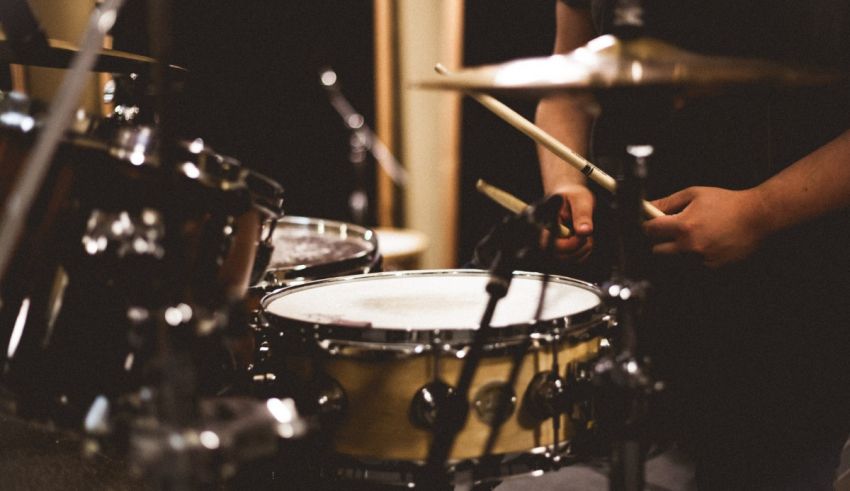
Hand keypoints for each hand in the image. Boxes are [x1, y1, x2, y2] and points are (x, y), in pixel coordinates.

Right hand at [545, 183, 594, 261]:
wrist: (571, 196)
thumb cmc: (574, 195)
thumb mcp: (580, 200)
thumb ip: (582, 214)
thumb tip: (585, 231)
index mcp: (545, 222)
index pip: (549, 244)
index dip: (566, 245)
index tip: (581, 236)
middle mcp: (546, 236)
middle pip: (558, 256)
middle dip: (578, 248)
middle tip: (587, 235)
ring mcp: (552, 244)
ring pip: (566, 260)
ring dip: (582, 251)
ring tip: (587, 236)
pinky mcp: (560, 250)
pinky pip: (572, 260)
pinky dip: (583, 253)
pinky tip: (585, 241)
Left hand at [643, 186, 770, 267]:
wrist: (757, 217)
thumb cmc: (726, 202)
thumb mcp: (695, 195)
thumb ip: (668, 202)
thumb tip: (647, 206)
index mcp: (683, 225)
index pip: (650, 231)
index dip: (648, 226)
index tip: (651, 224)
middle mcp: (690, 245)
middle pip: (657, 250)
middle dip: (661, 240)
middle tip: (673, 231)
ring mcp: (701, 258)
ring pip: (675, 259)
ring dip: (679, 249)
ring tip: (696, 235)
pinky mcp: (712, 267)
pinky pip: (693, 265)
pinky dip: (695, 256)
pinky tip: (708, 243)